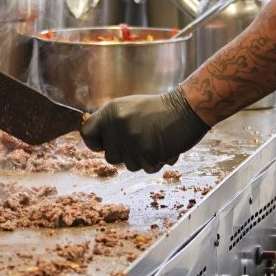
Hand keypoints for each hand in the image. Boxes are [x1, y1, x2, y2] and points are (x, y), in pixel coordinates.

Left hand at [80, 87, 209, 172]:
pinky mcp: (146, 151)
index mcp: (112, 111)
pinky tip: (164, 148)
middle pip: (110, 156)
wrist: (188, 107)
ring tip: (155, 142)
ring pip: (129, 165)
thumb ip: (113, 123)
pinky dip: (156, 162)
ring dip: (143, 159)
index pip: (87, 133)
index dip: (95, 142)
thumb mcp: (130, 108)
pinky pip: (146, 168)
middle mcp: (118, 124)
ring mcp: (132, 138)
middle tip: (142, 140)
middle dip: (126, 154)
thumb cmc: (161, 110)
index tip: (106, 144)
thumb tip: (98, 142)